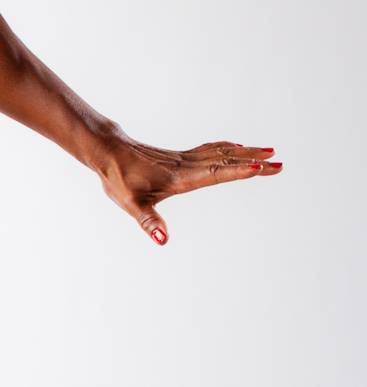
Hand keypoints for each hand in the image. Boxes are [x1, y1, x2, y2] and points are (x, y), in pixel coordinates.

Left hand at [97, 139, 281, 244]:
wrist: (106, 152)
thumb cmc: (118, 180)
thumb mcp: (131, 205)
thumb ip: (149, 222)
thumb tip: (163, 240)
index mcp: (180, 178)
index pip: (216, 173)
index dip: (239, 171)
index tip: (262, 167)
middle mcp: (186, 166)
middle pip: (226, 161)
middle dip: (254, 162)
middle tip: (280, 163)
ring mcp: (184, 159)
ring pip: (221, 152)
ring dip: (246, 153)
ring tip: (269, 153)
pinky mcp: (179, 157)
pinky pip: (210, 150)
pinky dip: (228, 148)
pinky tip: (236, 147)